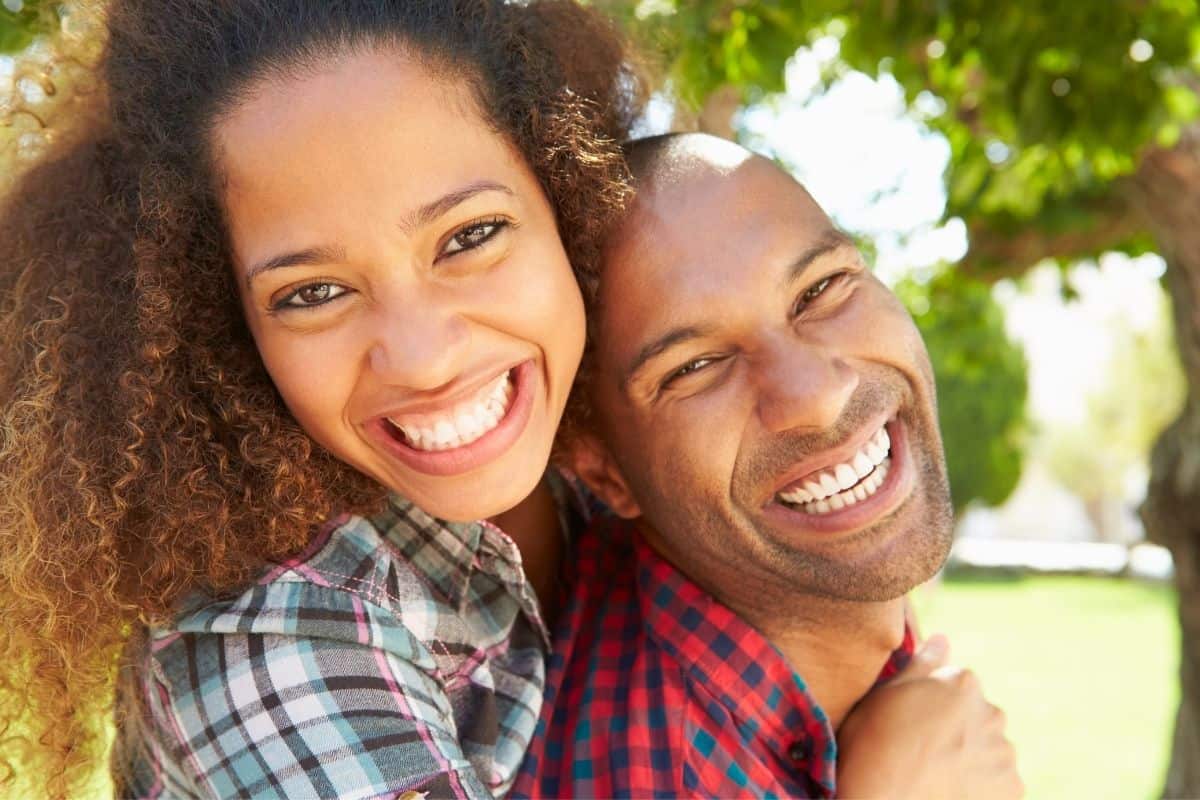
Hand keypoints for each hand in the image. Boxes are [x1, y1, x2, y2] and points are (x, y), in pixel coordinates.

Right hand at [835, 635, 1022, 799]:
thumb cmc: (873, 744)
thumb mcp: (885, 695)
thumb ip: (921, 664)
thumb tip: (944, 638)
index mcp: (962, 683)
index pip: (956, 686)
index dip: (932, 706)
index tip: (913, 724)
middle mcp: (992, 713)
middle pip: (977, 716)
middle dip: (958, 729)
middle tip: (924, 751)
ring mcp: (1004, 754)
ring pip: (989, 749)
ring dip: (971, 758)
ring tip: (937, 774)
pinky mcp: (1011, 788)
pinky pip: (999, 782)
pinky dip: (981, 786)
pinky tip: (951, 790)